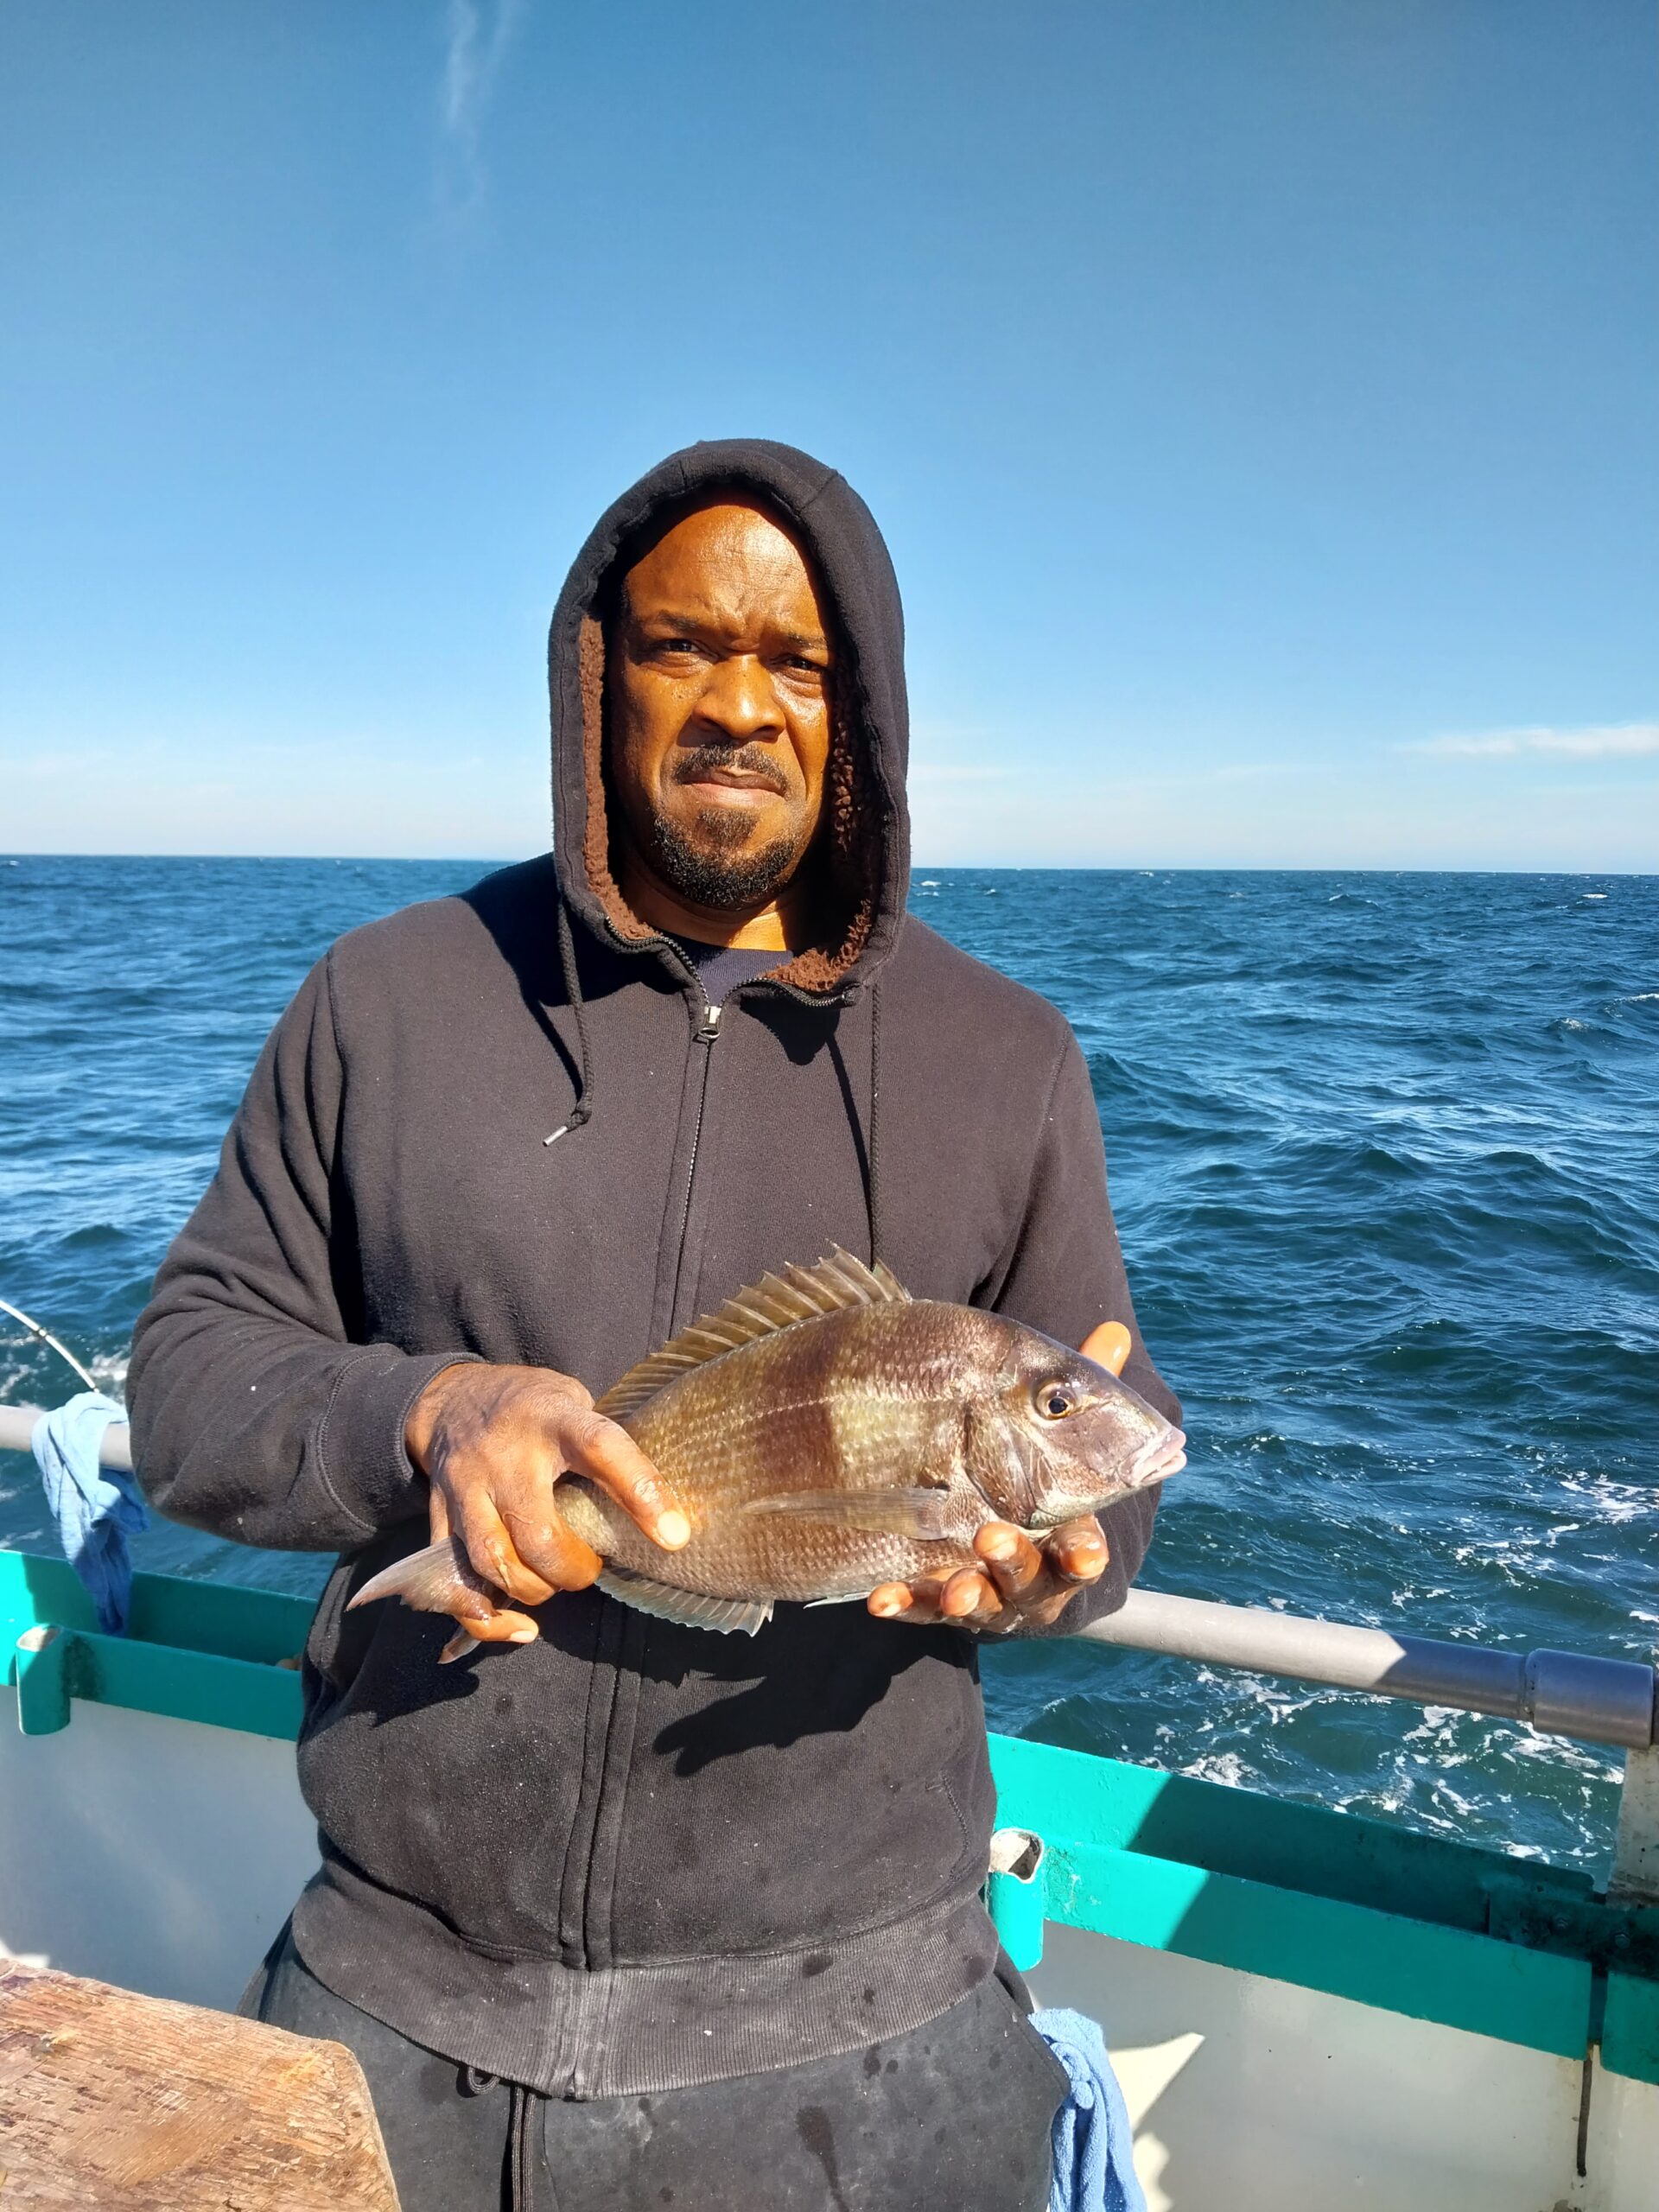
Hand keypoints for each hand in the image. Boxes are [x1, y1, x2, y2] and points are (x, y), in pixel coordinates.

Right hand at [404, 1363, 688, 1647]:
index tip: (674, 1536)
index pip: (601, 1449)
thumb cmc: (532, 1407)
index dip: (640, 1492)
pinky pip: (454, 1583)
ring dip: (534, 1590)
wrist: (452, 1398)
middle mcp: (505, 1455)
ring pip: (494, 1562)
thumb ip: (605, 1447)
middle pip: (538, 1534)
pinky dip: (487, 1619)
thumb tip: (662, 1509)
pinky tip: (519, 1625)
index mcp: (554, 1418)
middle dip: (573, 1569)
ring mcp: (466, 1488)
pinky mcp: (440, 1518)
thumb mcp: (574, 1402)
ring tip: (553, 1582)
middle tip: (590, 1566)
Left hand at [865, 1320, 1130, 1633]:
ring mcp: (987, 1594)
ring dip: (966, 1595)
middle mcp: (1031, 1576)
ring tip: (952, 1589)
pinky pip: (920, 1608)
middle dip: (1013, 1560)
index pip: (1082, 1550)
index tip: (1085, 1553)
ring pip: (981, 1601)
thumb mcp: (1062, 1441)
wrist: (1003, 1551)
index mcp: (1064, 1538)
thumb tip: (1113, 1331)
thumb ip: (1084, 1395)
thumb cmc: (1041, 1483)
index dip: (1083, 1554)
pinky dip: (904, 1606)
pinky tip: (879, 1601)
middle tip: (990, 1535)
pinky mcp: (939, 1601)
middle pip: (1031, 1577)